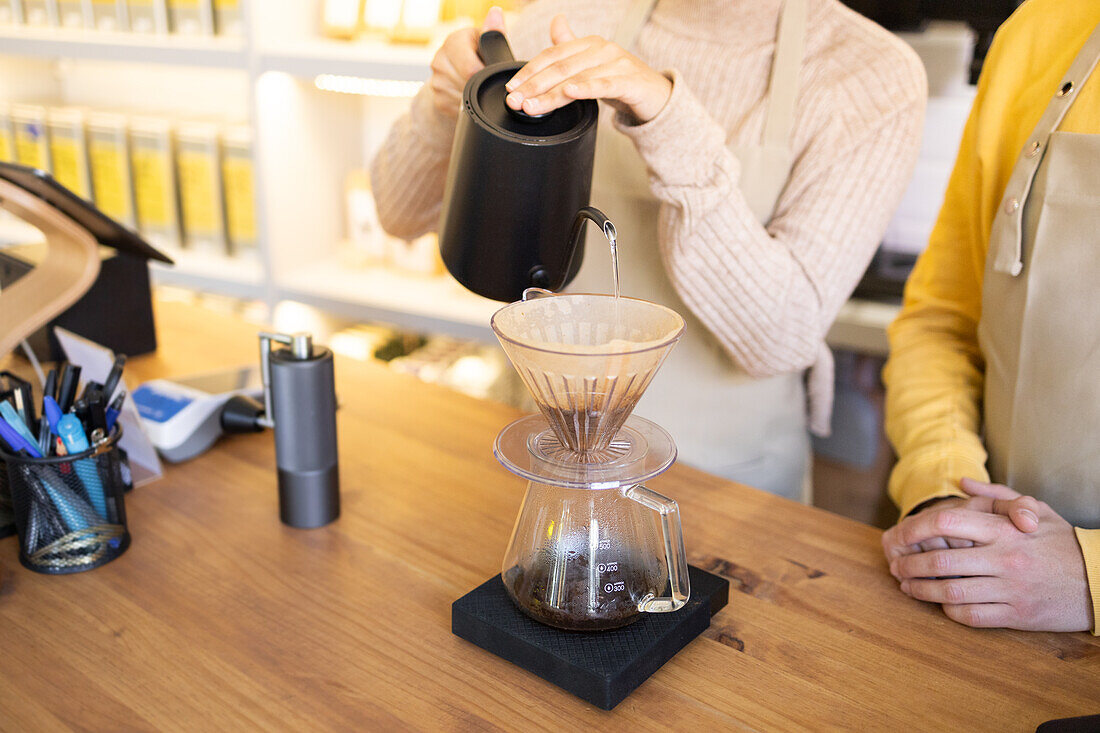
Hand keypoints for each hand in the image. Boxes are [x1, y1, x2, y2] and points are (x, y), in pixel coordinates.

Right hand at [428, 7, 505, 118]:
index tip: (491, 76)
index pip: (470, 69)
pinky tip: (470, 98)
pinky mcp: (438, 100)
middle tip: (487, 83)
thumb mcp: (486, 42)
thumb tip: (496, 13)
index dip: (485, 76)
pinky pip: (458, 110)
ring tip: (479, 88)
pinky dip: (468, 107)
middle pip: (468, 86)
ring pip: (464, 99)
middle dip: (481, 87)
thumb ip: (494, 33)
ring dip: (475, 98)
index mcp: (453, 42)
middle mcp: (440, 60)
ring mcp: (436, 82)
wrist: (456, 73)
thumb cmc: (476, 54)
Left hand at [504, 15, 671, 122]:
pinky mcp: (630, 82)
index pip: (552, 55)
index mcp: (589, 44)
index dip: (529, 71)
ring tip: (532, 107)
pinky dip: (585, 89)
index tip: (512, 87)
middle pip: (560, 68)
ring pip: (577, 79)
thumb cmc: (621, 80)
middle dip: (534, 86)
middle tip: (516, 101)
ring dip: (551, 95)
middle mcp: (602, 49)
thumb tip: (556, 21)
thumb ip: (572, 45)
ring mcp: (617, 64)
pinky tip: (570, 93)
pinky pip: (603, 85)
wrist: (657, 97)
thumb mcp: (593, 62)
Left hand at [888, 487, 1092, 631]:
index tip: (900, 536)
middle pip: (941, 560)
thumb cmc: (1063, 542)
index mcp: (1004, 529)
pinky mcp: (1018, 614)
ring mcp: (1010, 587)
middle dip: (910, 565)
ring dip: (922, 590)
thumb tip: (962, 483)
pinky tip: (940, 604)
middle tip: (896, 567)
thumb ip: (996, 495)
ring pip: (951, 591)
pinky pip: (972, 615)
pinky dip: (949, 610)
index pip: (947, 522)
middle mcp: (1004, 557)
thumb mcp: (1036, 509)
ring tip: (907, 586)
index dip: (915, 529)